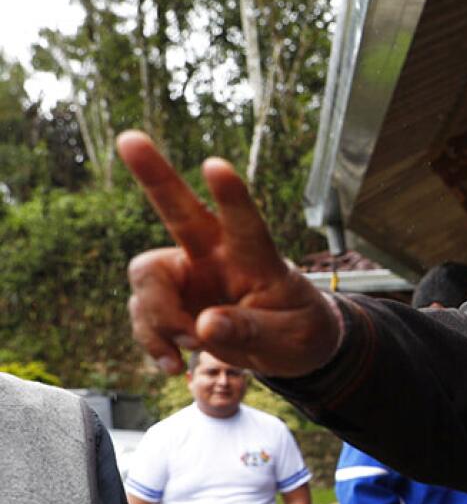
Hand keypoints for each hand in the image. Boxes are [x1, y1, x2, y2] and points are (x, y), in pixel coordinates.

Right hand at [117, 131, 341, 376]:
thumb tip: (204, 327)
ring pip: (147, 279)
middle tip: (129, 138)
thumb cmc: (299, 331)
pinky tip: (174, 366)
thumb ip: (252, 332)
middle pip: (180, 212)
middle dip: (155, 176)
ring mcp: (188, 277)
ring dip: (158, 319)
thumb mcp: (291, 340)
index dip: (231, 196)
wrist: (288, 350)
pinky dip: (152, 343)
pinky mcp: (170, 303)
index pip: (246, 224)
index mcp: (257, 258)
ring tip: (191, 348)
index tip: (216, 166)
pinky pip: (142, 316)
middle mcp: (217, 256)